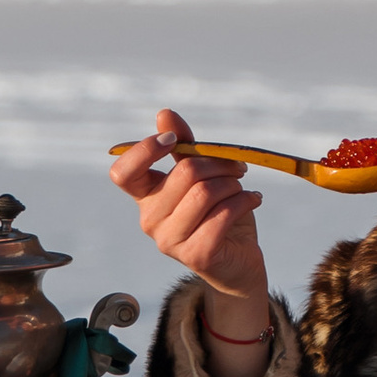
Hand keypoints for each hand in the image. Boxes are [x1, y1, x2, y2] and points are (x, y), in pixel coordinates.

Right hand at [110, 107, 271, 332]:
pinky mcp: (196, 255)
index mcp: (146, 197)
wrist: (238, 263)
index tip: (174, 141)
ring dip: (233, 184)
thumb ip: (184, 147)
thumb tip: (164, 114)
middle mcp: (150, 219)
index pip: (122, 172)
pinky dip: (245, 201)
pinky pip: (222, 216)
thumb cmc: (218, 215)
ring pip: (205, 193)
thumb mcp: (202, 176)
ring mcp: (170, 241)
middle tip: (238, 168)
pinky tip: (253, 200)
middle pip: (184, 174)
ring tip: (243, 187)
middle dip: (219, 164)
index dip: (145, 150)